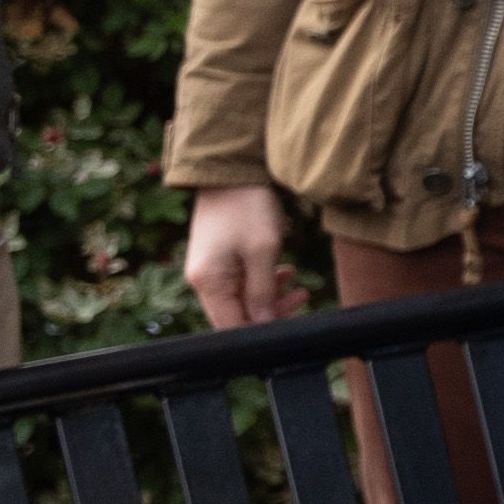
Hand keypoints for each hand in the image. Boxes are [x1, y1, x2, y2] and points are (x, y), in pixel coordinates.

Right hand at [185, 181, 300, 331]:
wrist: (232, 170)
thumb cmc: (247, 207)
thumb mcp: (263, 251)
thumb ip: (263, 291)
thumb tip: (263, 324)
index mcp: (208, 282)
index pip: (230, 326)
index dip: (259, 332)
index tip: (288, 328)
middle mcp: (202, 280)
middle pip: (235, 314)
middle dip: (269, 312)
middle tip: (301, 299)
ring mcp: (209, 269)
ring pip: (242, 298)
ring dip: (271, 295)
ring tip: (299, 286)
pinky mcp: (219, 259)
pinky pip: (241, 281)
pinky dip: (263, 281)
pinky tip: (286, 271)